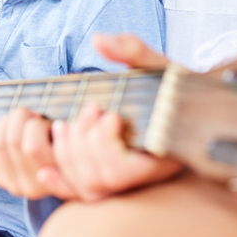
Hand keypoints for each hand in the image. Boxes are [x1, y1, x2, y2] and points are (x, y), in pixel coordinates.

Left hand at [0, 34, 179, 201]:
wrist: (192, 109)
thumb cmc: (178, 85)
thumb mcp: (160, 65)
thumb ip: (133, 51)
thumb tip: (98, 40)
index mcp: (162, 154)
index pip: (122, 171)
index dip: (104, 144)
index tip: (111, 113)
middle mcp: (145, 176)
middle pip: (97, 180)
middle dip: (82, 142)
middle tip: (90, 109)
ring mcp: (127, 184)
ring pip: (86, 189)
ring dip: (67, 154)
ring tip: (67, 124)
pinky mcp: (112, 183)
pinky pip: (82, 196)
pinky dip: (60, 182)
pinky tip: (45, 171)